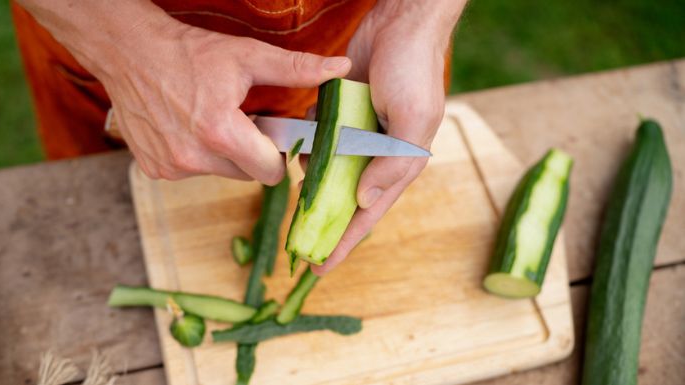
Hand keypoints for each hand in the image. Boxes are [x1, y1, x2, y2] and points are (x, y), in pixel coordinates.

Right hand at [17, 0, 350, 184]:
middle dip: (248, 152)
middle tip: (237, 119)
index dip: (275, 153)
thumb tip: (339, 68)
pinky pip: (191, 172)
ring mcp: (170, 167)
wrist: (130, 52)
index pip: (270, 172)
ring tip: (208, 118)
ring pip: (219, 174)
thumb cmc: (189, 52)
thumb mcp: (247, 56)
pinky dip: (194, 155)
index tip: (269, 133)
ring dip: (221, 154)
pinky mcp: (154, 170)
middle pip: (245, 175)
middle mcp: (192, 158)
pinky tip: (185, 126)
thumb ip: (296, 69)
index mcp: (219, 133)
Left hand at [313, 0, 465, 273]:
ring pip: (329, 171)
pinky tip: (296, 151)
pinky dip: (308, 146)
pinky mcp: (340, 113)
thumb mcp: (413, 120)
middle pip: (345, 199)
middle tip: (296, 245)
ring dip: (312, 181)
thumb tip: (365, 202)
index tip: (319, 267)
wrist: (400, 23)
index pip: (368, 215)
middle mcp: (377, 154)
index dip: (344, 243)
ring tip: (295, 192)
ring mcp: (358, 134)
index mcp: (398, 163)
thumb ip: (393, 164)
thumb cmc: (415, 71)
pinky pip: (320, 138)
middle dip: (323, 223)